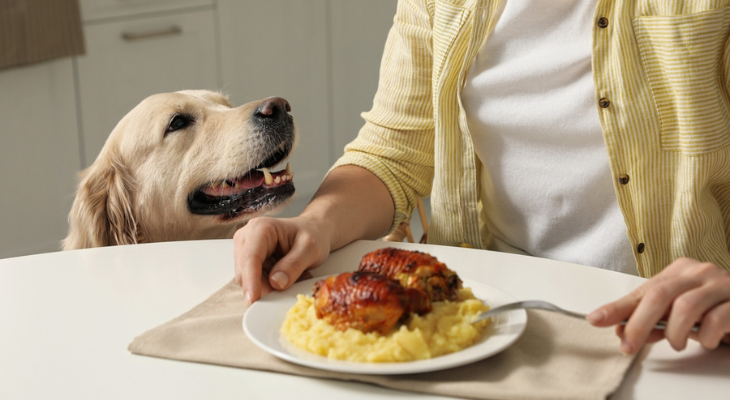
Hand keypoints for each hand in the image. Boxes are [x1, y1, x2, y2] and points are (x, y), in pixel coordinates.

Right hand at [233, 216, 330, 305]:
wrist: (313, 230)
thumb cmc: (312, 234)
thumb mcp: (310, 248)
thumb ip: (294, 265)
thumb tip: (276, 283)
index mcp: (260, 228)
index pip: (250, 257)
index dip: (251, 280)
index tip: (254, 299)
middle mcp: (246, 237)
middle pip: (244, 272)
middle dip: (262, 286)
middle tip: (289, 289)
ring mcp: (244, 250)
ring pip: (247, 280)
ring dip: (267, 286)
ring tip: (291, 278)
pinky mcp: (247, 262)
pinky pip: (253, 281)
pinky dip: (268, 285)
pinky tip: (284, 278)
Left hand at [587, 258, 729, 353]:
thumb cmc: (713, 310)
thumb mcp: (678, 313)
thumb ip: (652, 320)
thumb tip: (621, 330)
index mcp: (680, 271)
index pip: (643, 290)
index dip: (619, 307)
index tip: (596, 319)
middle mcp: (699, 272)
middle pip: (659, 295)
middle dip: (639, 323)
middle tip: (629, 344)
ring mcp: (721, 284)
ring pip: (685, 307)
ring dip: (675, 333)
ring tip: (677, 343)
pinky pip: (715, 320)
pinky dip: (705, 337)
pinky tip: (706, 341)